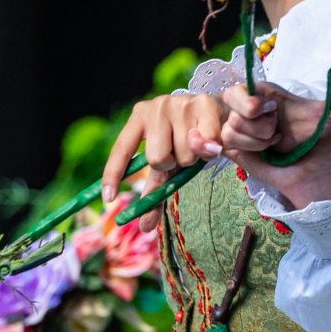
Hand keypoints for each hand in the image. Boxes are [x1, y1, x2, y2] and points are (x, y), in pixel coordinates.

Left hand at [102, 93, 226, 204]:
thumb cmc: (188, 139)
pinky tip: (213, 141)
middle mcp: (156, 107)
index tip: (108, 199)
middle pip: (157, 159)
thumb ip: (156, 189)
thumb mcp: (169, 160)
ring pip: (185, 155)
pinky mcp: (205, 104)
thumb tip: (144, 228)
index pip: (121, 150)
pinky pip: (206, 145)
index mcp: (139, 118)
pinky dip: (211, 152)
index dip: (113, 174)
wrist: (221, 111)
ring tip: (199, 145)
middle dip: (171, 165)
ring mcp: (180, 104)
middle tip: (179, 156)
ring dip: (194, 159)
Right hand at [218, 81, 330, 209]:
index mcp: (270, 95)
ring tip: (276, 142)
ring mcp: (242, 129)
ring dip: (256, 137)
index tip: (269, 107)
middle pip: (229, 97)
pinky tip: (265, 152)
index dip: (250, 94)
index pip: (245, 82)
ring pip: (231, 125)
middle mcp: (252, 109)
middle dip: (250, 114)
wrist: (317, 172)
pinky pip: (227, 143)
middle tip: (274, 128)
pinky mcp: (236, 149)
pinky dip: (248, 148)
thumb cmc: (324, 140)